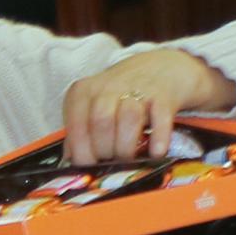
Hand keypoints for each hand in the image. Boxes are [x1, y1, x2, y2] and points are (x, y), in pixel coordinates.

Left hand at [59, 48, 232, 161]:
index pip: (77, 125)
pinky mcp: (163, 95)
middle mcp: (108, 87)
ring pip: (128, 118)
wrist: (159, 68)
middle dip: (105, 151)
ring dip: (127, 146)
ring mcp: (137, 89)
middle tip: (112, 162)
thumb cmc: (120, 95)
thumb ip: (80, 130)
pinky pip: (160, 118)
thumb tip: (71, 160)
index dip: (82, 152)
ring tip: (129, 158)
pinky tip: (156, 153)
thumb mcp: (92, 105)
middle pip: (101, 122)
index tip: (91, 166)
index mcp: (83, 92)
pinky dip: (158, 138)